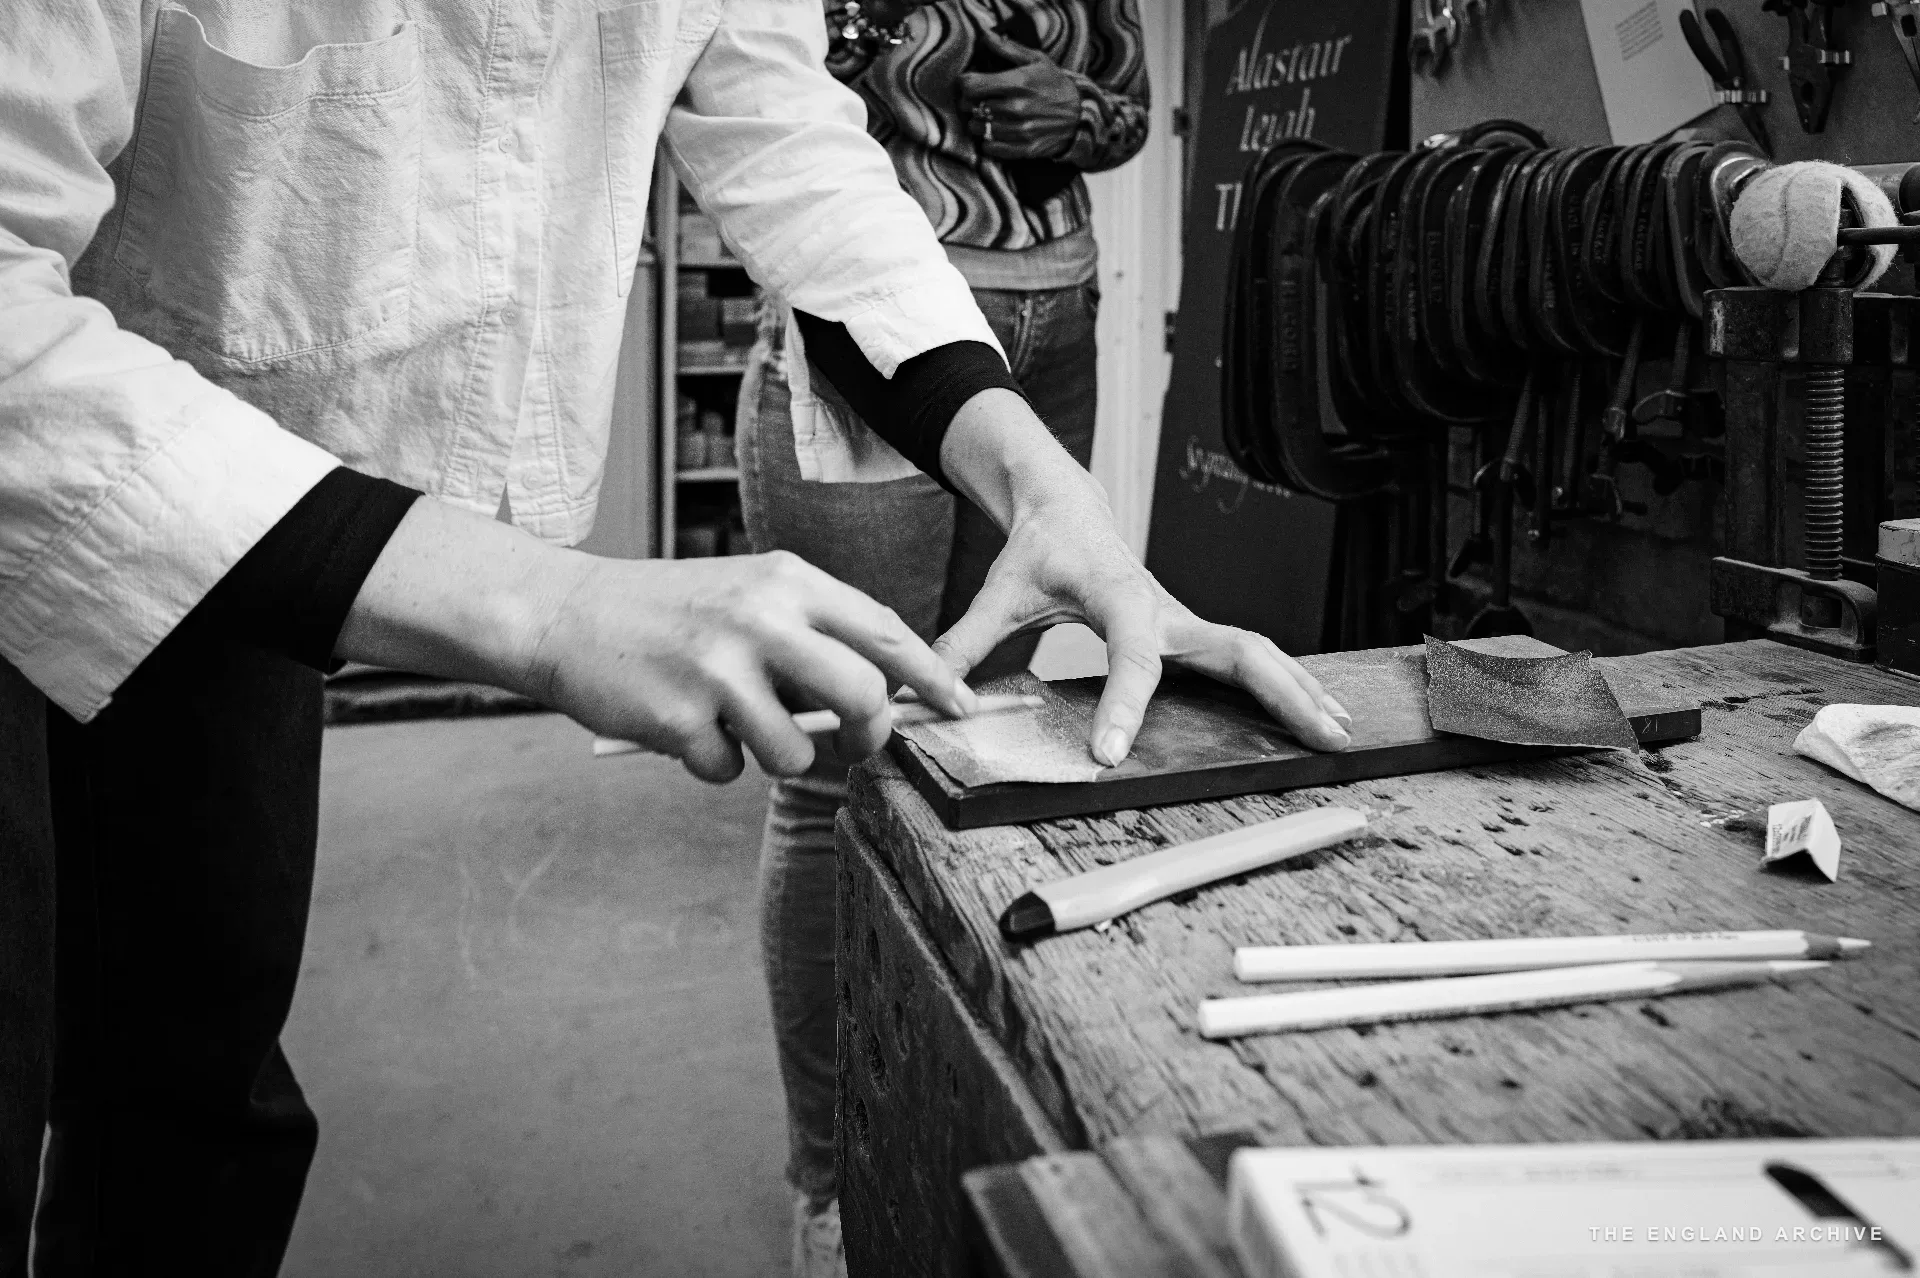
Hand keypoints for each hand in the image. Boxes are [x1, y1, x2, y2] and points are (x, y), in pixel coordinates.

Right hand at [337, 500, 974, 781]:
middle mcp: (761, 618)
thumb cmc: (671, 611)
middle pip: (861, 698)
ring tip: (733, 723)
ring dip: (774, 756)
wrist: (566, 614)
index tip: (961, 708)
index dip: (931, 678)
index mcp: (788, 582)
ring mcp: (719, 668)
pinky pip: (728, 771)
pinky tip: (682, 725)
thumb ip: (814, 632)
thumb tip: (886, 694)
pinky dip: (711, 763)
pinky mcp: (679, 716)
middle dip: (869, 738)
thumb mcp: (749, 593)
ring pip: (796, 752)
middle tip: (854, 749)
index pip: (885, 633)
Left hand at [934, 393, 1352, 765]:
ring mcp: (1187, 619)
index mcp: (1119, 594)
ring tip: (1340, 735)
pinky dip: (1286, 684)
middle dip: (1279, 692)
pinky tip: (1317, 715)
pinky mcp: (1193, 631)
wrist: (1067, 507)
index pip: (1133, 653)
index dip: (1126, 703)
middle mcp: (1166, 607)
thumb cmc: (1036, 550)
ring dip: (1299, 691)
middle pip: (1236, 646)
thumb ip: (961, 644)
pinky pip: (1248, 657)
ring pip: (1257, 652)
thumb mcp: (996, 593)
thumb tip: (929, 695)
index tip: (1113, 755)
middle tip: (1317, 736)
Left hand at [958, 31, 1081, 160]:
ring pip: (979, 129)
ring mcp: (1021, 131)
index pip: (973, 86)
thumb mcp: (1037, 61)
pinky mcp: (1024, 149)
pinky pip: (991, 148)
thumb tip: (986, 36)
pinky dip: (988, 141)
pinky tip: (995, 132)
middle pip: (972, 108)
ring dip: (978, 122)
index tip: (968, 83)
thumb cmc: (1056, 85)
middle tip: (976, 100)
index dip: (964, 84)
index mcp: (1019, 83)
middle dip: (969, 102)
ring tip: (986, 116)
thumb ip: (1008, 49)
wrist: (1081, 115)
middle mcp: (1018, 108)